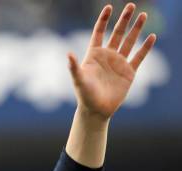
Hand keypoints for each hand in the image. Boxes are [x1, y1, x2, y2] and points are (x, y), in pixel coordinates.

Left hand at [67, 3, 156, 121]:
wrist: (96, 110)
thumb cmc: (85, 95)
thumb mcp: (78, 80)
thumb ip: (74, 67)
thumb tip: (68, 54)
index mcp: (94, 55)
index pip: (99, 33)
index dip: (103, 20)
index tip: (109, 7)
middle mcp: (107, 56)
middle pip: (117, 33)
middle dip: (124, 20)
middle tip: (132, 5)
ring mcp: (119, 63)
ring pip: (129, 42)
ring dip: (136, 29)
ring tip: (143, 15)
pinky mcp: (129, 72)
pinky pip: (139, 57)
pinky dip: (145, 47)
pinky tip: (151, 36)